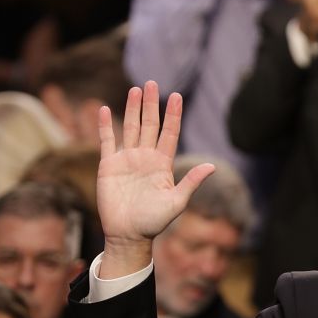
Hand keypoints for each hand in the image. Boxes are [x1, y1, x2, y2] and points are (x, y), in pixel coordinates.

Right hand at [97, 82, 213, 276]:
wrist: (128, 234)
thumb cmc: (154, 222)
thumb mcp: (176, 202)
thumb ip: (191, 182)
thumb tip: (212, 166)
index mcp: (162, 164)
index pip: (169, 134)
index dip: (173, 115)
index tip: (177, 96)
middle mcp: (145, 158)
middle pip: (149, 125)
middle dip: (152, 105)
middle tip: (153, 83)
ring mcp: (127, 160)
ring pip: (130, 128)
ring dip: (132, 109)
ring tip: (136, 89)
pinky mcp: (109, 165)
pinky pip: (106, 141)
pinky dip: (105, 125)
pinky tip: (106, 109)